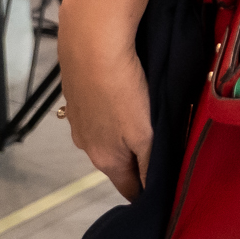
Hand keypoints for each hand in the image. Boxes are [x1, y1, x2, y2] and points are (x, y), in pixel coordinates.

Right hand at [56, 14, 151, 199]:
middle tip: (163, 152)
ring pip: (106, 138)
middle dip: (137, 163)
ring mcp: (77, 121)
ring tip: (146, 123)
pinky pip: (99, 115)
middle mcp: (86, 146)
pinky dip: (113, 115)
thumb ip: (149, 164)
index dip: (145, 193)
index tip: (163, 191)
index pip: (128, 188)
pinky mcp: (76, 98)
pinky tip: (124, 99)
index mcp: (105, 159)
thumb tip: (149, 193)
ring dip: (124, 137)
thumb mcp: (144, 134)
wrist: (90, 46)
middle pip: (117, 163)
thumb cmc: (123, 92)